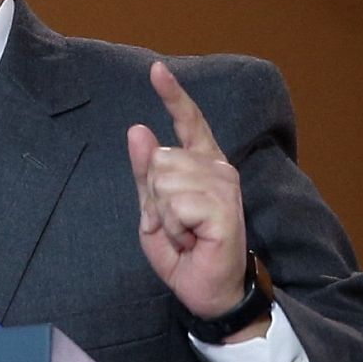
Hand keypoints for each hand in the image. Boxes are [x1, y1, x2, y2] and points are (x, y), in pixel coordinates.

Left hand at [126, 61, 266, 338]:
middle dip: (154, 198)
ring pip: (164, 179)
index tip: (157, 69)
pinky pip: (176, 203)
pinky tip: (193, 238)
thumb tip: (138, 128)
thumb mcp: (153, 210)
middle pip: (159, 159)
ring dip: (164, 215)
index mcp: (201, 164)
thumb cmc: (183, 251)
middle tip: (176, 224)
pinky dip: (174, 226)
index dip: (173, 96)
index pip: (188, 122)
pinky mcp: (224, 206)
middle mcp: (217, 167)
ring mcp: (224, 185)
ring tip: (186, 232)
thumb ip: (145, 172)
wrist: (207, 291)